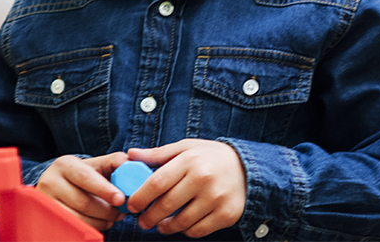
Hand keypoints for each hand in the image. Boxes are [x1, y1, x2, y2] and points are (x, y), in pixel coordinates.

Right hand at [36, 152, 128, 230]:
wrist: (60, 187)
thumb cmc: (86, 176)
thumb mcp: (98, 165)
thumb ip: (117, 162)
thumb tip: (134, 163)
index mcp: (65, 164)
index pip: (86, 178)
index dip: (105, 190)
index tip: (120, 199)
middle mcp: (50, 181)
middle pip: (84, 202)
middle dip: (108, 211)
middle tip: (122, 213)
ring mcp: (46, 202)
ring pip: (79, 218)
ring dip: (102, 221)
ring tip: (112, 218)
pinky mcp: (48, 218)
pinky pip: (74, 227)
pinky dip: (92, 228)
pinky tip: (100, 222)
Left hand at [125, 139, 247, 236]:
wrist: (248, 168)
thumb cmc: (210, 157)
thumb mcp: (186, 148)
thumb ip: (158, 153)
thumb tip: (130, 154)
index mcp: (190, 160)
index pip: (157, 183)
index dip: (141, 197)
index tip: (132, 206)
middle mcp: (204, 179)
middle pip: (167, 205)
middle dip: (149, 217)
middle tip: (142, 222)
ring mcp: (217, 198)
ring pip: (182, 222)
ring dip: (166, 227)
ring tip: (160, 225)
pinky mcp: (227, 215)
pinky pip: (198, 230)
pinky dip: (186, 230)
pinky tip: (182, 225)